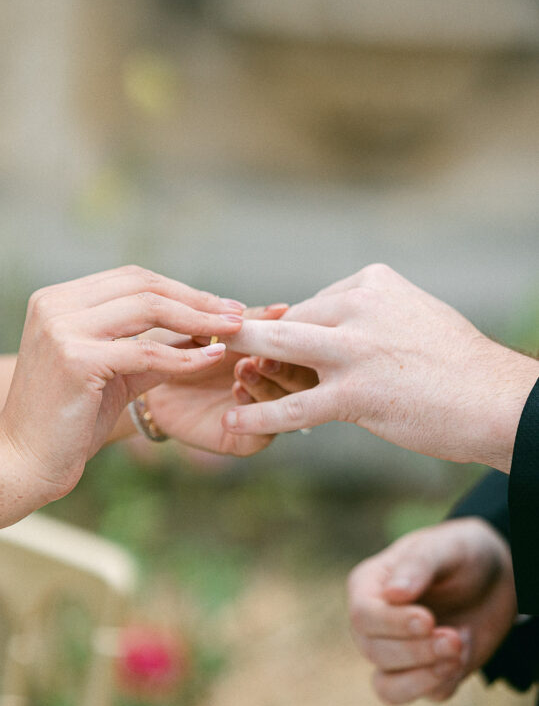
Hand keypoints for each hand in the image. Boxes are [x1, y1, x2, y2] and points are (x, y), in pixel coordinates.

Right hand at [0, 266, 246, 500]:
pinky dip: (185, 354)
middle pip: (142, 286)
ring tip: (235, 329)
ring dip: (198, 317)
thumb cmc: (68, 420)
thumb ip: (151, 346)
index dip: (180, 288)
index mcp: (58, 299)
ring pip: (148, 309)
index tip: (221, 304)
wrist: (22, 462)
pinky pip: (146, 351)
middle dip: (196, 298)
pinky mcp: (74, 359)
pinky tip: (211, 358)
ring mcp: (62, 329)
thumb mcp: (113, 372)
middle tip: (238, 313)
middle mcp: (55, 305)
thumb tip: (203, 329)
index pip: (131, 279)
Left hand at [142, 305, 288, 456]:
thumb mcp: (218, 330)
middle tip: (262, 357)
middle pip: (302, 382)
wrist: (147, 378)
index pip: (303, 353)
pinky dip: (255, 414)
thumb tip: (283, 309)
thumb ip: (249, 323)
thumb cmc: (184, 344)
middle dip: (285, 367)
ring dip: (267, 385)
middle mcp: (276, 387)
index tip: (279, 328)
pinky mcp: (247, 441)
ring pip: (287, 408)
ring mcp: (265, 415)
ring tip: (242, 369)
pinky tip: (237, 393)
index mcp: (277, 357)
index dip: (295, 341)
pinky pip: (264, 435)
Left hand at [222, 263, 538, 471]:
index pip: (313, 304)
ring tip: (209, 367)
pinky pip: (295, 404)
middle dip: (253, 335)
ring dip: (241, 358)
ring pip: (280, 348)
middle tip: (216, 344)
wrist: (496, 401)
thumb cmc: (457, 365)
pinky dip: (260, 414)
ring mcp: (355, 349)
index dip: (289, 330)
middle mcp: (360, 307)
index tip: (270, 349)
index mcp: (372, 283)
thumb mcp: (413, 316)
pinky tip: (233, 422)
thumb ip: (371, 314)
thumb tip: (336, 319)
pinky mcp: (356, 393)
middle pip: (290, 319)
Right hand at [347, 517, 516, 704]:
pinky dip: (447, 680)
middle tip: (454, 637)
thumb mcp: (443, 548)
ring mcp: (396, 652)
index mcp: (367, 586)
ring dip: (425, 677)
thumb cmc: (460, 553)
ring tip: (458, 652)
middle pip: (375, 652)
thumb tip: (392, 594)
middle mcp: (374, 623)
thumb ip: (418, 566)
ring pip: (388, 687)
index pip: (363, 616)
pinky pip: (427, 695)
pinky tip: (464, 650)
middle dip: (418, 651)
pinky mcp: (425, 674)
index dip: (393, 624)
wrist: (494, 577)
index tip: (429, 620)